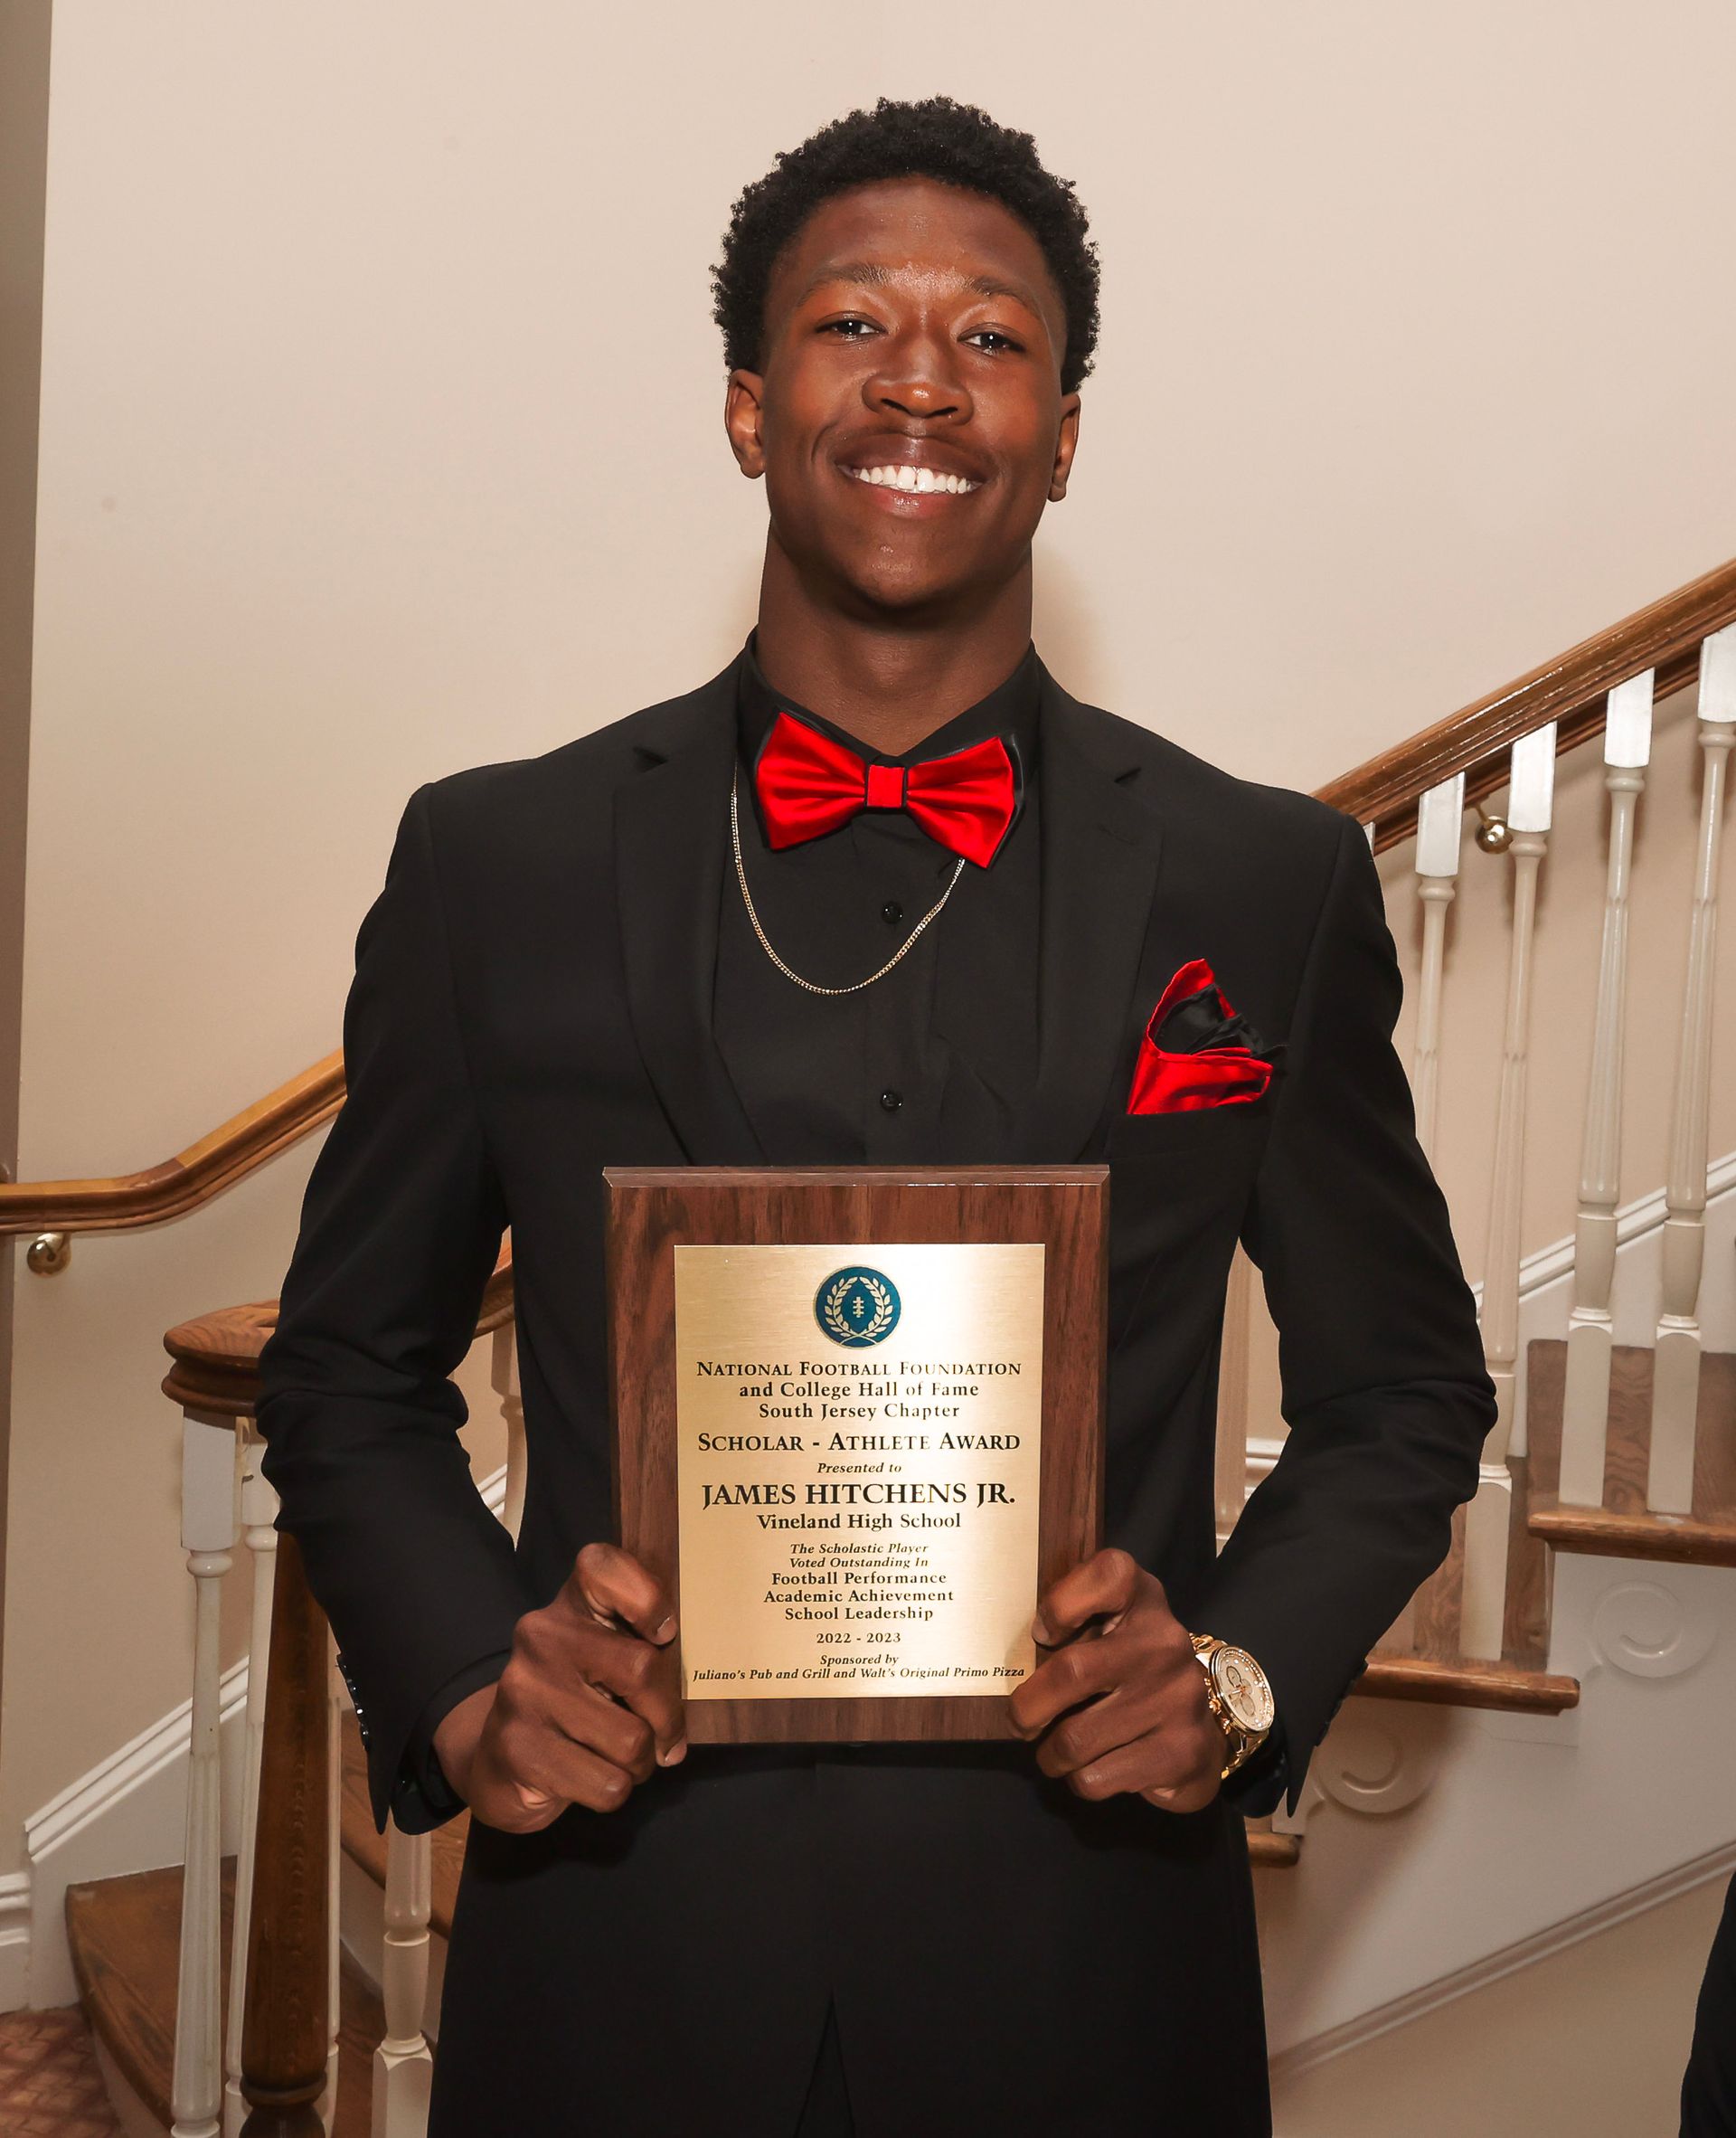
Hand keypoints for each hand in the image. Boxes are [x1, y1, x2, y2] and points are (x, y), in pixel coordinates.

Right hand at [432, 1542, 685, 1832]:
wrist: (503, 1761)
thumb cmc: (579, 1703)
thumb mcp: (608, 1660)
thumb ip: (645, 1650)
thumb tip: (690, 1687)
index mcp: (571, 1603)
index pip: (604, 1566)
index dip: (648, 1598)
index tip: (664, 1634)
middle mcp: (541, 1636)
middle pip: (641, 1668)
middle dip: (667, 1718)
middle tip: (663, 1736)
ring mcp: (524, 1691)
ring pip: (631, 1740)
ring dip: (641, 1764)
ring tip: (622, 1759)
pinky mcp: (517, 1748)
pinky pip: (607, 1784)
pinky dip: (615, 1790)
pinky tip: (592, 1777)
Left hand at [1008, 1547, 1223, 1812]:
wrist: (1195, 1733)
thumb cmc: (1128, 1673)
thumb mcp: (1106, 1632)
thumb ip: (1069, 1626)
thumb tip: (1011, 1661)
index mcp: (1143, 1599)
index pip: (1108, 1575)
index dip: (1062, 1603)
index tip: (1041, 1633)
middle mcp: (1166, 1643)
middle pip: (1073, 1671)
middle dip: (1028, 1708)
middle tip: (1020, 1721)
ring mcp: (1179, 1698)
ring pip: (1076, 1739)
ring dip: (1051, 1755)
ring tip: (1056, 1751)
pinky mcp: (1181, 1752)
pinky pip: (1096, 1778)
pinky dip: (1080, 1780)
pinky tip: (1093, 1767)